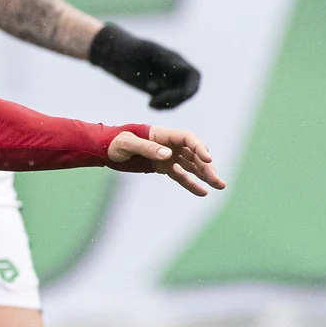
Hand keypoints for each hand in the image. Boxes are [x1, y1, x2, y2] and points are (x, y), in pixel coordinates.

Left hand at [89, 23, 200, 108]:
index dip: (188, 89)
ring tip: (151, 104)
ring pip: (180, 97)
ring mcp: (167, 79)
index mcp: (174, 59)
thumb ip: (163, 58)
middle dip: (178, 99)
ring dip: (170, 104)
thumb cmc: (126, 49)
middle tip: (157, 103)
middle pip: (189, 89)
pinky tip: (150, 105)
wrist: (113, 51)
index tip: (171, 97)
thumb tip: (179, 66)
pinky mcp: (158, 87)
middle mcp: (175, 69)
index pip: (193, 76)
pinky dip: (164, 106)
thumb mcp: (144, 52)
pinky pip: (169, 101)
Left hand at [108, 126, 224, 196]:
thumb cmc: (115, 142)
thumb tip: (168, 154)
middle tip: (217, 180)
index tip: (208, 159)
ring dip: (205, 175)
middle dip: (207, 167)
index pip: (187, 138)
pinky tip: (203, 192)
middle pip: (194, 154)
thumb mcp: (127, 144)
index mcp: (163, 134)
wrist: (106, 148)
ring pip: (191, 165)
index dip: (199, 147)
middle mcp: (169, 144)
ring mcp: (168, 156)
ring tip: (219, 186)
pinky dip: (191, 183)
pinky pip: (180, 175)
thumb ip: (146, 148)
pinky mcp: (163, 167)